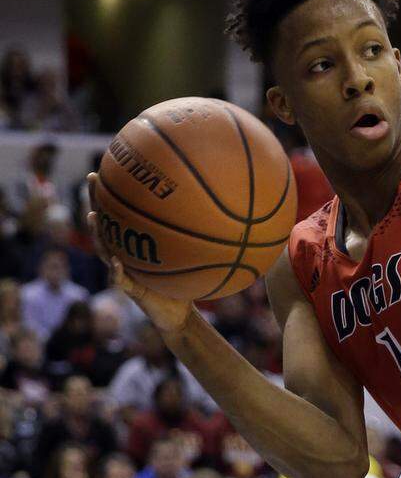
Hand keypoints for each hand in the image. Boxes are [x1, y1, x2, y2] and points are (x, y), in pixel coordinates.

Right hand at [86, 173, 194, 336]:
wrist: (181, 314)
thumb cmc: (188, 282)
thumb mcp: (198, 256)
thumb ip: (206, 237)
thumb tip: (230, 209)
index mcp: (139, 243)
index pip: (126, 211)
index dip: (118, 189)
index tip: (115, 163)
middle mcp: (127, 252)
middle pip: (108, 222)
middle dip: (97, 200)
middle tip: (92, 178)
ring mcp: (125, 270)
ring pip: (105, 248)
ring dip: (98, 233)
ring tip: (94, 217)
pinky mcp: (130, 290)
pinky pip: (119, 279)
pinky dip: (117, 270)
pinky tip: (117, 261)